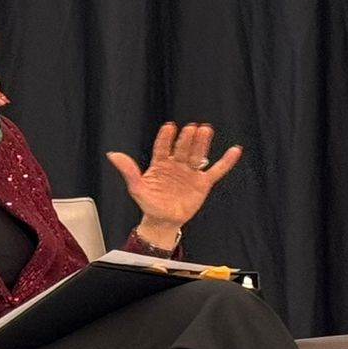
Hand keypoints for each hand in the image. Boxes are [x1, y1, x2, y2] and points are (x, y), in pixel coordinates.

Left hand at [106, 122, 241, 241]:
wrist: (163, 221)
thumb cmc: (150, 204)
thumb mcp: (136, 188)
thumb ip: (129, 171)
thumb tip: (113, 154)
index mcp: (160, 165)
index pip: (163, 148)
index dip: (166, 138)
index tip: (169, 127)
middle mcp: (176, 165)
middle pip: (182, 149)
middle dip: (187, 139)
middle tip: (191, 127)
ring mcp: (190, 173)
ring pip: (197, 155)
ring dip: (202, 143)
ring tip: (205, 130)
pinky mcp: (203, 183)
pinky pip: (216, 170)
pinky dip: (226, 161)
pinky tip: (234, 151)